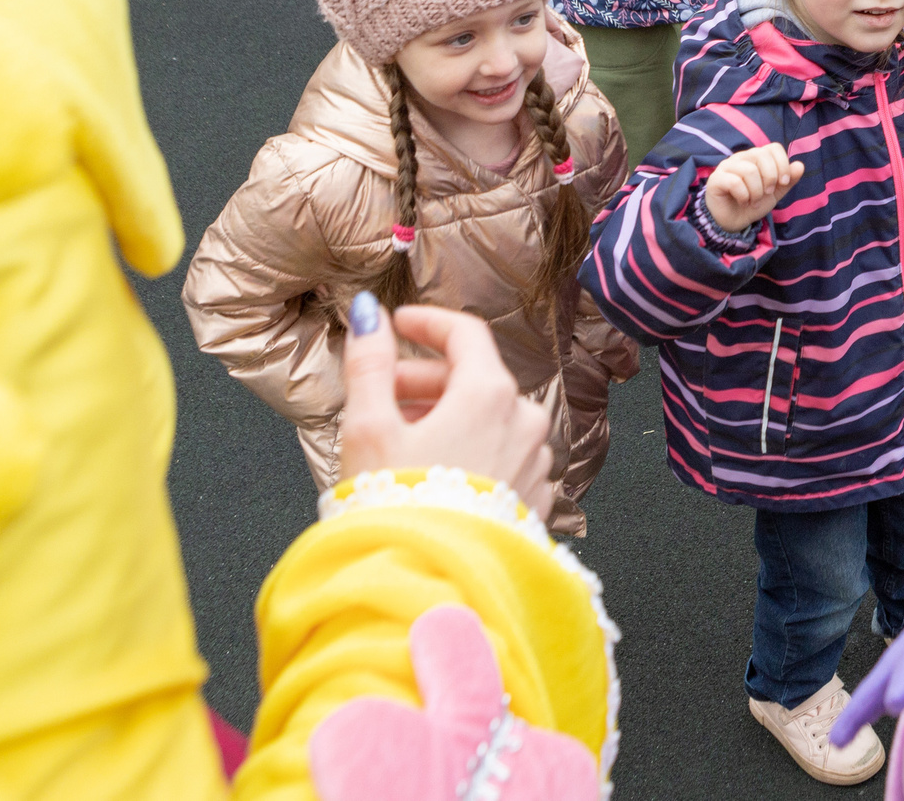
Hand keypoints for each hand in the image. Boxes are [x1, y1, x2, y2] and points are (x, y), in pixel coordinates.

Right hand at [340, 297, 555, 519]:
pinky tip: (433, 475)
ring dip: (447, 417)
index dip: (427, 323)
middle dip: (425, 379)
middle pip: (476, 377)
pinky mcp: (534, 499)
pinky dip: (471, 450)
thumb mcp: (369, 427)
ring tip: (401, 443)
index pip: (466, 333)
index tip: (398, 325)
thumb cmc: (397, 510)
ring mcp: (536, 462)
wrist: (428, 590)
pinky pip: (503, 456)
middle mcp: (526, 422)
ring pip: (490, 418)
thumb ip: (370, 363)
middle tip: (382, 395)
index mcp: (491, 394)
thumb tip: (368, 313)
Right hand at [705, 143, 803, 234]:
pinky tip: (743, 202)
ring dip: (756, 191)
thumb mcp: (775, 193)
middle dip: (770, 178)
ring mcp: (727, 166)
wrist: (734, 221)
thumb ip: (788, 180)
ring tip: (754, 201)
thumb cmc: (753, 203)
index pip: (773, 148)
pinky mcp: (716, 179)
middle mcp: (741, 157)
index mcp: (756, 157)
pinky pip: (735, 182)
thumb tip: (800, 165)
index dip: (783, 164)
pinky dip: (744, 196)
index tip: (784, 182)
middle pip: (761, 155)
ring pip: (749, 170)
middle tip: (767, 193)